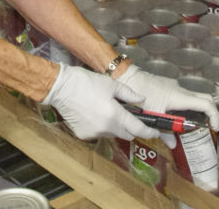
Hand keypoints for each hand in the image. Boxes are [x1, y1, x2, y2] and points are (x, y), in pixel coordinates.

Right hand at [42, 64, 159, 141]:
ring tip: (107, 110)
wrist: (61, 87)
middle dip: (131, 127)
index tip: (156, 131)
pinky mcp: (84, 135)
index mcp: (116, 115)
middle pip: (127, 135)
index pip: (139, 129)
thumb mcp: (112, 84)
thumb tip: (142, 100)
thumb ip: (129, 95)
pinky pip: (99, 133)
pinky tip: (94, 114)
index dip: (150, 132)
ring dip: (115, 126)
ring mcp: (94, 134)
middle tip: (129, 115)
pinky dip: (101, 127)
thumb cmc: (87, 82)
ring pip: (113, 134)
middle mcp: (106, 128)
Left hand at [118, 65, 218, 130]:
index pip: (206, 104)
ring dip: (195, 110)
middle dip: (209, 112)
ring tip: (188, 124)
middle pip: (204, 99)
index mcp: (180, 97)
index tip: (214, 127)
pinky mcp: (168, 85)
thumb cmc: (139, 96)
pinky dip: (184, 105)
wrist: (128, 78)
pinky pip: (182, 95)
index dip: (215, 116)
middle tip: (207, 125)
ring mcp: (174, 86)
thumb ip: (164, 132)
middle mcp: (180, 89)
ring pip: (192, 97)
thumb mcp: (152, 117)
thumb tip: (173, 144)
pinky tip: (174, 115)